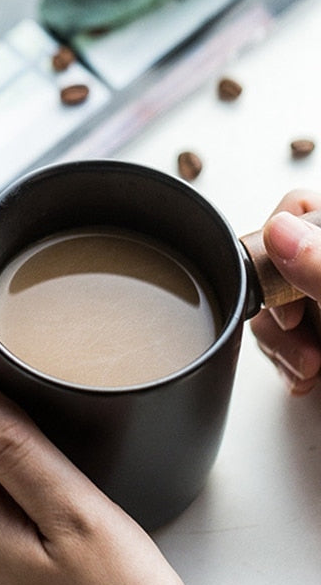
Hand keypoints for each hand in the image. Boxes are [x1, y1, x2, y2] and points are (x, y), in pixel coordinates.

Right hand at [250, 190, 320, 394]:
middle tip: (302, 340)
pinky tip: (305, 374)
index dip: (276, 250)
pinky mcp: (314, 334)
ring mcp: (317, 301)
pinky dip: (284, 360)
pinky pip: (279, 336)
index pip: (295, 211)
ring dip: (279, 344)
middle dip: (276, 311)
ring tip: (309, 367)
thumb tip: (280, 230)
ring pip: (268, 304)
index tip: (289, 298)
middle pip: (270, 262)